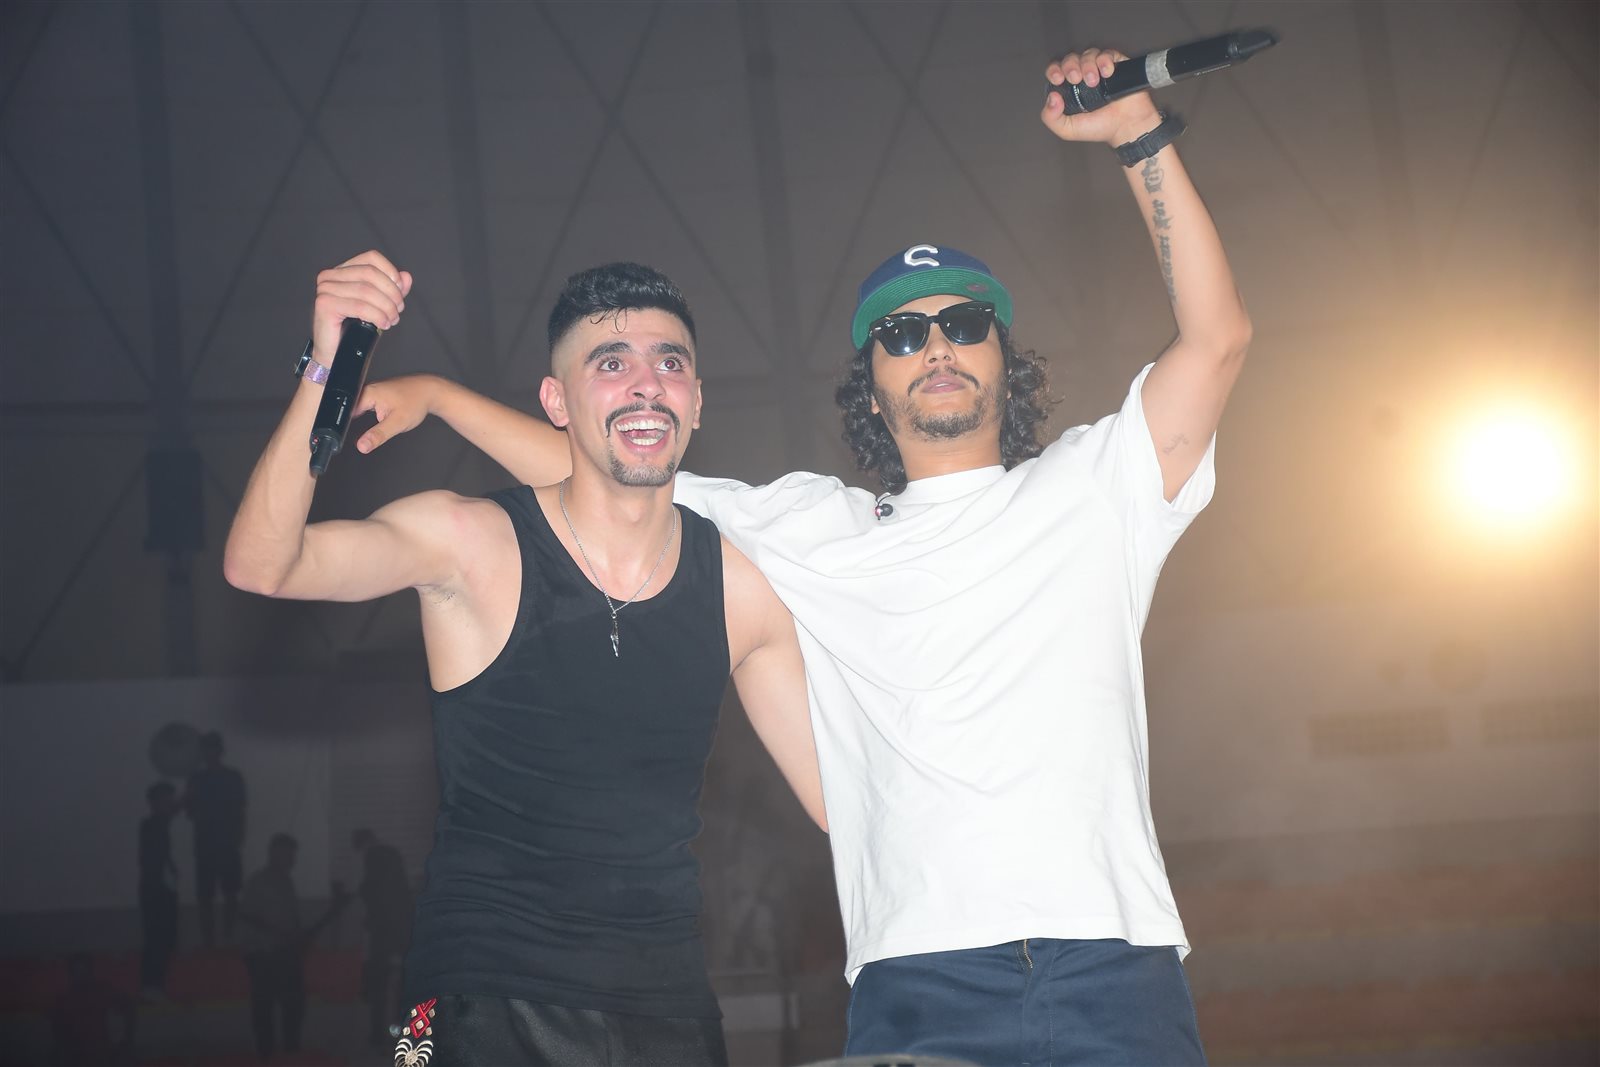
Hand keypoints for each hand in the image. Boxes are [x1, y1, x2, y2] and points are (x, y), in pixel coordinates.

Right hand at [312, 250, 412, 366]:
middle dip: (391, 292)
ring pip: (367, 291)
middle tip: (398, 310)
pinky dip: (377, 315)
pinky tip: (383, 324)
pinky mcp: (325, 304)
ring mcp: (325, 289)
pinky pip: (360, 306)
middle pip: (370, 274)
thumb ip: (392, 290)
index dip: (390, 272)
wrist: (336, 355)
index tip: (400, 291)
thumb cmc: (354, 330)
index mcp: (342, 271)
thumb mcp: (379, 306)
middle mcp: (330, 276)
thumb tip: (406, 277)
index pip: (371, 258)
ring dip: (386, 307)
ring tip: (392, 319)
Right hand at [351, 374, 439, 453]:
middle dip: (352, 422)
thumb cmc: (417, 403)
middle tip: (364, 430)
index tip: (344, 436)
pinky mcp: (378, 394)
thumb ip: (378, 435)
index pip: (345, 411)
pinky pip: (366, 405)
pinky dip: (369, 414)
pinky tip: (379, 418)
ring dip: (360, 418)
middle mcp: (367, 389)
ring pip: (358, 408)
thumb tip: (362, 445)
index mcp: (368, 393)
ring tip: (375, 422)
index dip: (342, 426)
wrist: (430, 392)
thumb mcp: (397, 423)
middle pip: (350, 409)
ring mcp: (373, 390)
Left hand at [1041, 48, 1162, 146]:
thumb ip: (1051, 118)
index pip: (1056, 71)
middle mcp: (1083, 77)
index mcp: (1069, 89)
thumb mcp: (1068, 130)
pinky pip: (1107, 53)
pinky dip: (1105, 60)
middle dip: (1070, 66)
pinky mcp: (1116, 65)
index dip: (1054, 70)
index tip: (1058, 79)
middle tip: (1076, 79)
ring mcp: (1099, 70)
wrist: (1127, 127)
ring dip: (1088, 65)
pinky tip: (1107, 73)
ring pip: (1088, 54)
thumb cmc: (1099, 128)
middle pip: (1071, 59)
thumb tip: (1051, 97)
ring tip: (1094, 81)